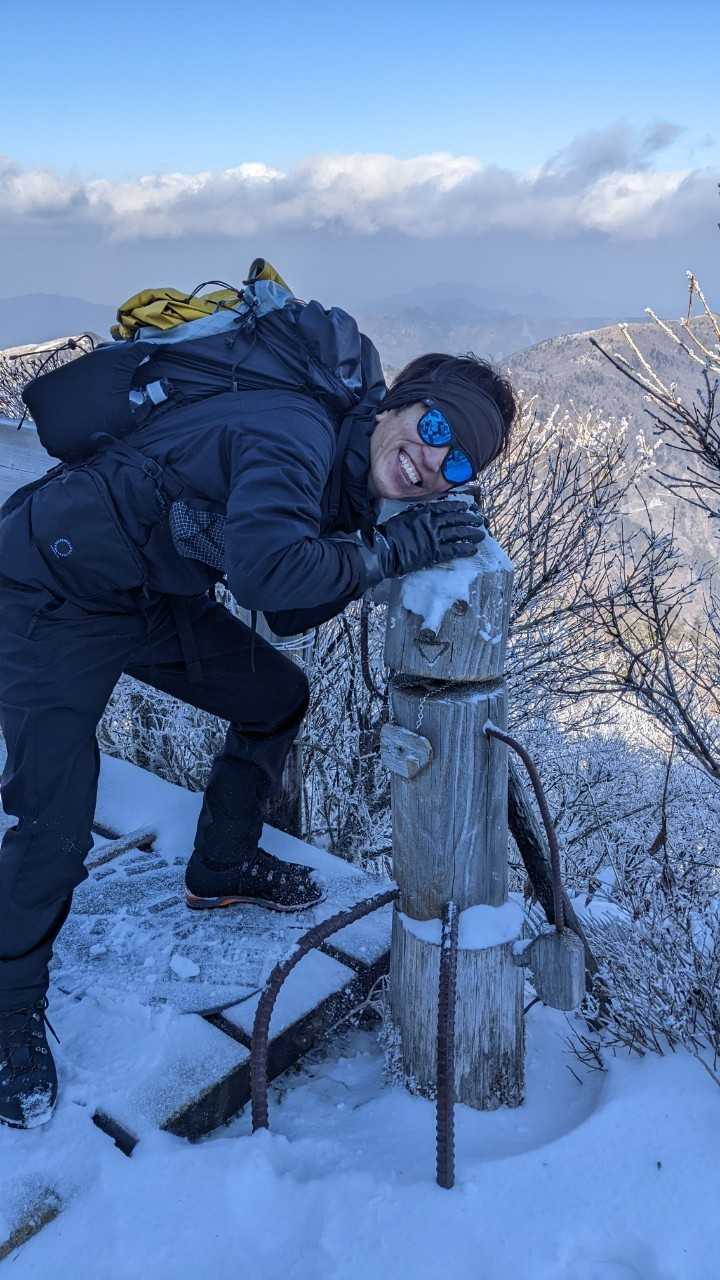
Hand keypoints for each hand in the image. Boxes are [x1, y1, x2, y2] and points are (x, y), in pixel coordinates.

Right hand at [359, 499, 485, 584]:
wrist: (384, 549)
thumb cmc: (389, 533)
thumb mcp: (403, 517)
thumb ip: (416, 515)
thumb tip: (424, 514)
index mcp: (423, 512)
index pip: (445, 507)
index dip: (458, 506)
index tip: (468, 506)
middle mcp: (432, 523)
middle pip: (455, 519)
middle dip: (469, 519)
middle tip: (479, 519)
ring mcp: (434, 538)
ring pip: (458, 533)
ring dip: (471, 533)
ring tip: (481, 534)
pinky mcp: (434, 553)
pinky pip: (453, 550)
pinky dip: (464, 549)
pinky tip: (473, 549)